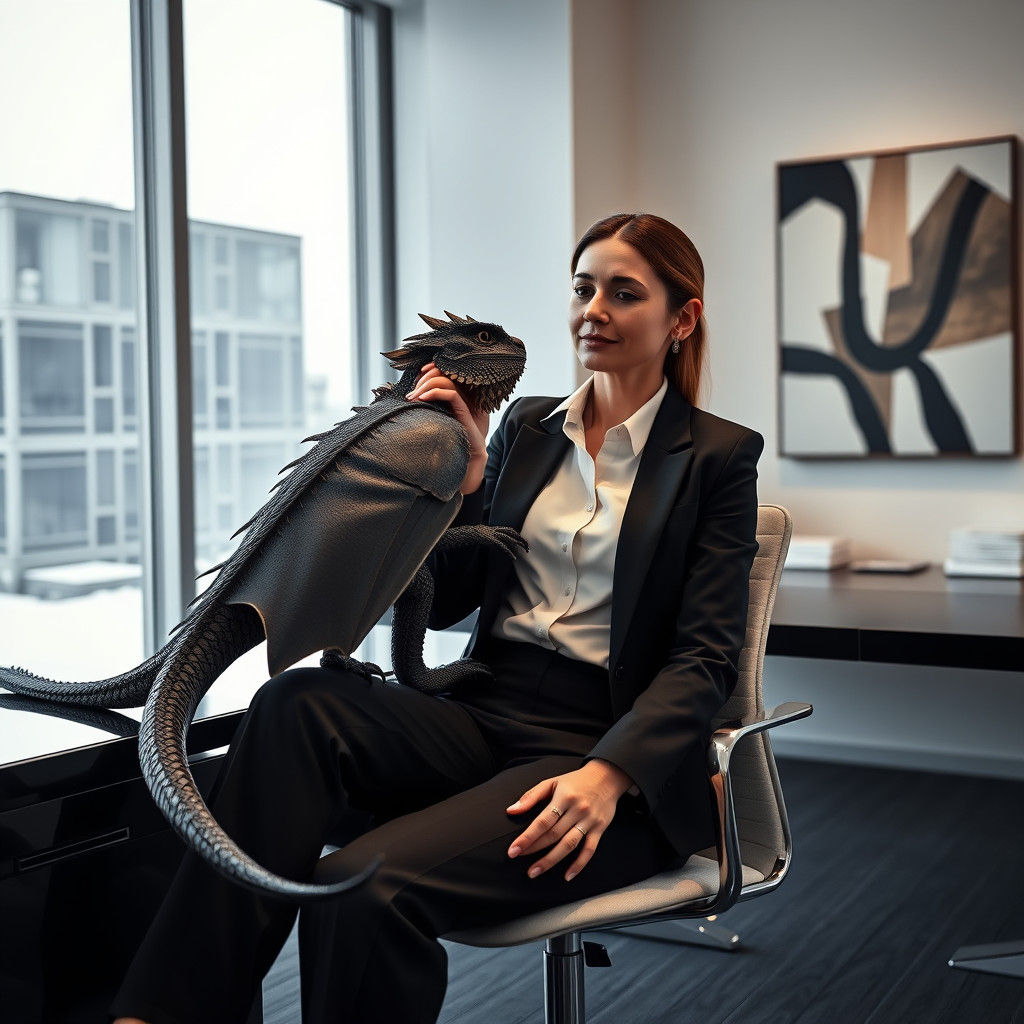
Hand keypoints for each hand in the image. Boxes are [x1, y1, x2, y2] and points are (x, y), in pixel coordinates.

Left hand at [406, 362, 488, 493]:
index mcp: (454, 393)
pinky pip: (452, 394)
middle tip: (410, 393)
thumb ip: (427, 406)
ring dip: (425, 385)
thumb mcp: (435, 420)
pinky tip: (422, 399)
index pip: (441, 372)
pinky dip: (435, 393)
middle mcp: (461, 394)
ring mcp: (465, 401)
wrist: (465, 459)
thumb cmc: (448, 441)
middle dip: (423, 379)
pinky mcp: (465, 411)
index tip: (413, 377)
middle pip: (442, 373)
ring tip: (413, 398)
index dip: (427, 369)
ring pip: (445, 381)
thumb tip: (407, 396)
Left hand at [505, 760, 633, 881]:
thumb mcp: (552, 782)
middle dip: (534, 849)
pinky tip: (567, 876)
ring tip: (534, 871)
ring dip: (551, 860)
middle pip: (553, 834)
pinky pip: (589, 850)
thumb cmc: (575, 781)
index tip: (513, 850)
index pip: (542, 821)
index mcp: (563, 797)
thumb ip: (531, 796)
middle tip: (518, 859)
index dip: (527, 837)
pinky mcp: (600, 828)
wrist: (607, 776)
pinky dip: (579, 864)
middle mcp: (577, 809)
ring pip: (569, 844)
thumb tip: (511, 811)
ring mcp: (589, 820)